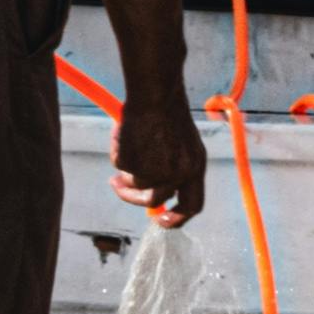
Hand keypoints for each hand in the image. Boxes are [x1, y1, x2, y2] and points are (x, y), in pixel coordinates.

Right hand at [111, 99, 205, 228]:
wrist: (156, 93)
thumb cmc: (168, 112)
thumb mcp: (183, 143)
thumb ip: (176, 169)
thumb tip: (158, 199)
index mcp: (196, 167)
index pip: (192, 206)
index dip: (177, 218)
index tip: (160, 220)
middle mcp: (179, 173)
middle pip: (154, 200)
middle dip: (133, 197)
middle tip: (117, 185)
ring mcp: (157, 170)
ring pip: (135, 183)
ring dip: (126, 168)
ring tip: (125, 143)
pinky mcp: (136, 164)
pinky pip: (121, 167)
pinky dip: (119, 151)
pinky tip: (126, 132)